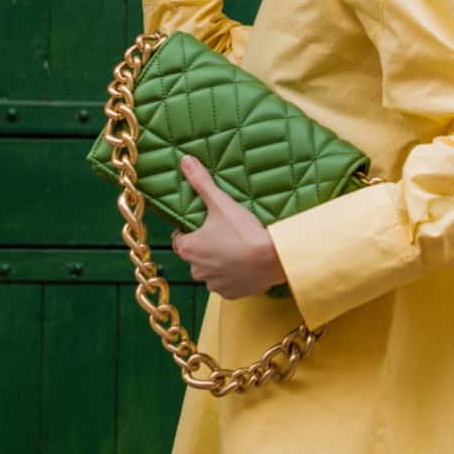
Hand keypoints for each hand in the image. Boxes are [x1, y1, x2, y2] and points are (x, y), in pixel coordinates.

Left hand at [169, 155, 286, 299]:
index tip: (207, 224)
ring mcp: (214, 284)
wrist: (273, 258)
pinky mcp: (231, 293)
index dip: (191, 230)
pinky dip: (233, 276)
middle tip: (226, 234)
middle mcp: (196, 270)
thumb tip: (185, 160)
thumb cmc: (244, 231)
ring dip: (220, 263)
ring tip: (238, 249)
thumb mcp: (221, 203)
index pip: (180, 239)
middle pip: (196, 256)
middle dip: (207, 247)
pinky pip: (227, 284)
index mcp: (189, 248)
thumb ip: (201, 183)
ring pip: (211, 271)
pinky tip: (246, 264)